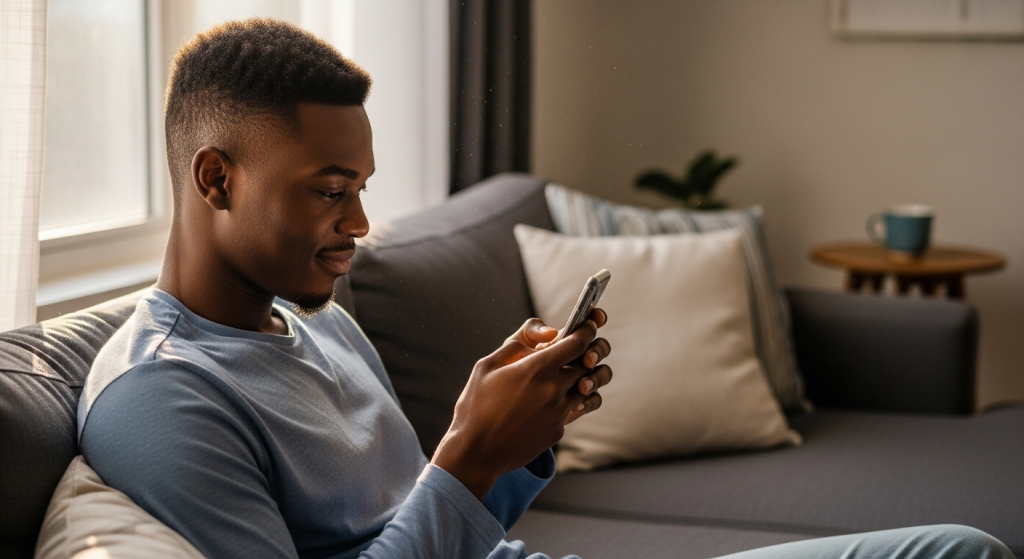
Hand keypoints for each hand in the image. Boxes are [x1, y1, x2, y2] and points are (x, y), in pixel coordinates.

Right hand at [431, 309, 610, 498]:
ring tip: (575, 373)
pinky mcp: (558, 431)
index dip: (587, 329)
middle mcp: (553, 390)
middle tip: (583, 348)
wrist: (475, 453)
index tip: (589, 324)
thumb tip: (546, 333)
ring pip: (587, 388)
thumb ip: (518, 343)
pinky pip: (574, 409)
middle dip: (590, 352)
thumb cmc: (476, 406)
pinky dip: (571, 400)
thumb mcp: (487, 366)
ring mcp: (558, 413)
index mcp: (536, 369)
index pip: (577, 342)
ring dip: (585, 377)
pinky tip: (555, 399)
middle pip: (588, 364)